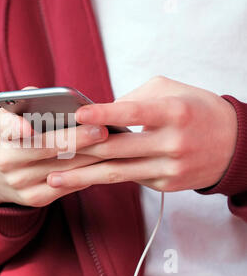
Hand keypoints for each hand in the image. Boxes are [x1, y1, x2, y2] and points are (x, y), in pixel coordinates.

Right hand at [0, 96, 108, 206]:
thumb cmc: (7, 137)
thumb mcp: (5, 117)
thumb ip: (22, 102)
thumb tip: (43, 94)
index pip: (6, 128)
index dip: (16, 128)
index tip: (29, 125)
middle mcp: (5, 161)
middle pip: (44, 149)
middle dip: (75, 139)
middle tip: (101, 130)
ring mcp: (19, 183)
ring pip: (61, 169)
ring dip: (89, 158)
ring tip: (111, 145)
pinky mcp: (33, 198)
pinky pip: (65, 187)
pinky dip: (85, 175)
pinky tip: (102, 164)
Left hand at [47, 76, 236, 191]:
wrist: (235, 145)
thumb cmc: (196, 109)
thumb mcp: (170, 91)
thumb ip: (134, 99)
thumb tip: (99, 114)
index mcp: (174, 112)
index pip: (133, 112)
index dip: (104, 113)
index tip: (76, 113)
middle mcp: (172, 143)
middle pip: (116, 148)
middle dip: (78, 150)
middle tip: (46, 151)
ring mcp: (169, 168)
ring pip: (117, 172)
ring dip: (81, 176)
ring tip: (52, 178)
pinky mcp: (166, 184)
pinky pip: (128, 179)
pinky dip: (102, 177)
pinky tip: (80, 178)